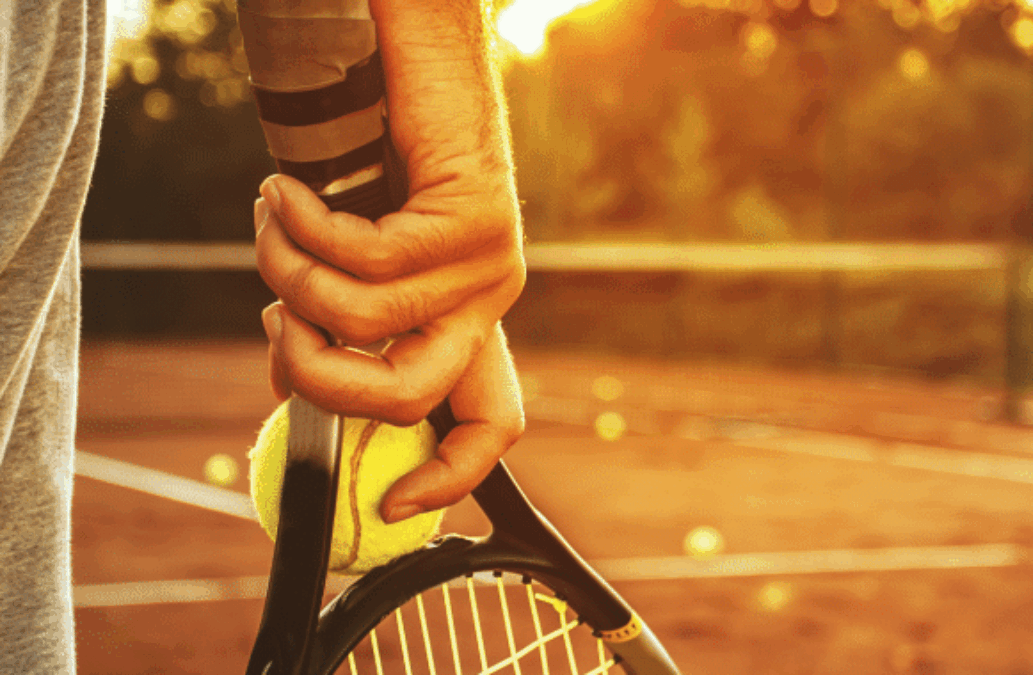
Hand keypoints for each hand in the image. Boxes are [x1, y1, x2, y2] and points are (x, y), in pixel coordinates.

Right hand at [253, 0, 525, 515]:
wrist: (412, 56)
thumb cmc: (369, 157)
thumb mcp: (348, 261)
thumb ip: (338, 325)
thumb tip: (290, 388)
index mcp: (466, 320)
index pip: (492, 423)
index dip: (453, 478)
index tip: (391, 506)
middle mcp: (490, 300)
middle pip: (410, 398)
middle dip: (318, 378)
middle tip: (274, 321)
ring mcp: (491, 262)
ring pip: (365, 320)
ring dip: (287, 275)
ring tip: (271, 223)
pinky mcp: (477, 216)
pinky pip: (364, 256)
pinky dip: (303, 227)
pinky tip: (284, 191)